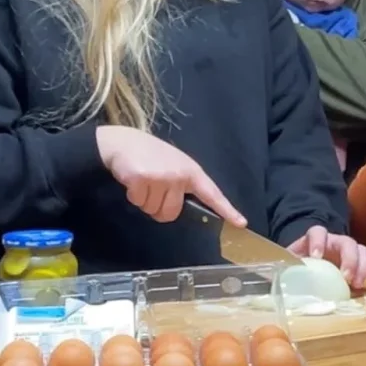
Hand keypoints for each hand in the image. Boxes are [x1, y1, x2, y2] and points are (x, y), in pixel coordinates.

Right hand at [96, 126, 246, 225]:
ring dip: (145, 201)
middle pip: (171, 214)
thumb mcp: (174, 166)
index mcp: (192, 172)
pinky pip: (138, 203)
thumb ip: (183, 185)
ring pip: (153, 210)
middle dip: (159, 208)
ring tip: (144, 181)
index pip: (212, 194)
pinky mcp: (142, 179)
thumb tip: (181, 209)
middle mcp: (180, 175)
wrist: (124, 141)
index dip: (227, 210)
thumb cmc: (151, 156)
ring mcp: (161, 176)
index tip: (241, 223)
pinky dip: (133, 196)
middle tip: (153, 188)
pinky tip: (133, 180)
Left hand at [286, 226, 365, 288]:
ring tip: (359, 282)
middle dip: (349, 258)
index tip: (316, 257)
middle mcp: (334, 242)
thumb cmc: (296, 264)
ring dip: (364, 266)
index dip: (318, 242)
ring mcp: (348, 252)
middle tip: (346, 277)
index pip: (317, 231)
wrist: (306, 265)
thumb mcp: (287, 262)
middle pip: (347, 242)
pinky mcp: (358, 264)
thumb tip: (261, 272)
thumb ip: (280, 265)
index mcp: (315, 239)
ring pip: (361, 250)